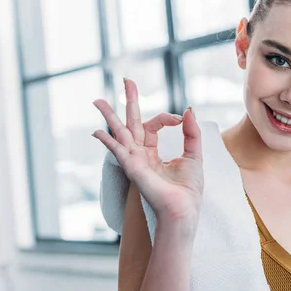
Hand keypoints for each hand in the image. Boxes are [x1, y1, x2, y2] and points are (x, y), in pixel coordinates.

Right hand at [92, 78, 203, 231]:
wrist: (183, 209)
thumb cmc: (188, 189)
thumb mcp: (193, 155)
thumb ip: (191, 133)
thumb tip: (188, 109)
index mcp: (153, 152)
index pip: (154, 125)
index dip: (167, 117)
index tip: (180, 119)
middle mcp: (141, 154)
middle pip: (132, 122)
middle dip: (129, 102)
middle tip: (126, 80)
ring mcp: (135, 160)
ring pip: (120, 132)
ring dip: (109, 116)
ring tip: (97, 100)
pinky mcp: (133, 167)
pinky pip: (118, 151)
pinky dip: (107, 141)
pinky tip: (97, 131)